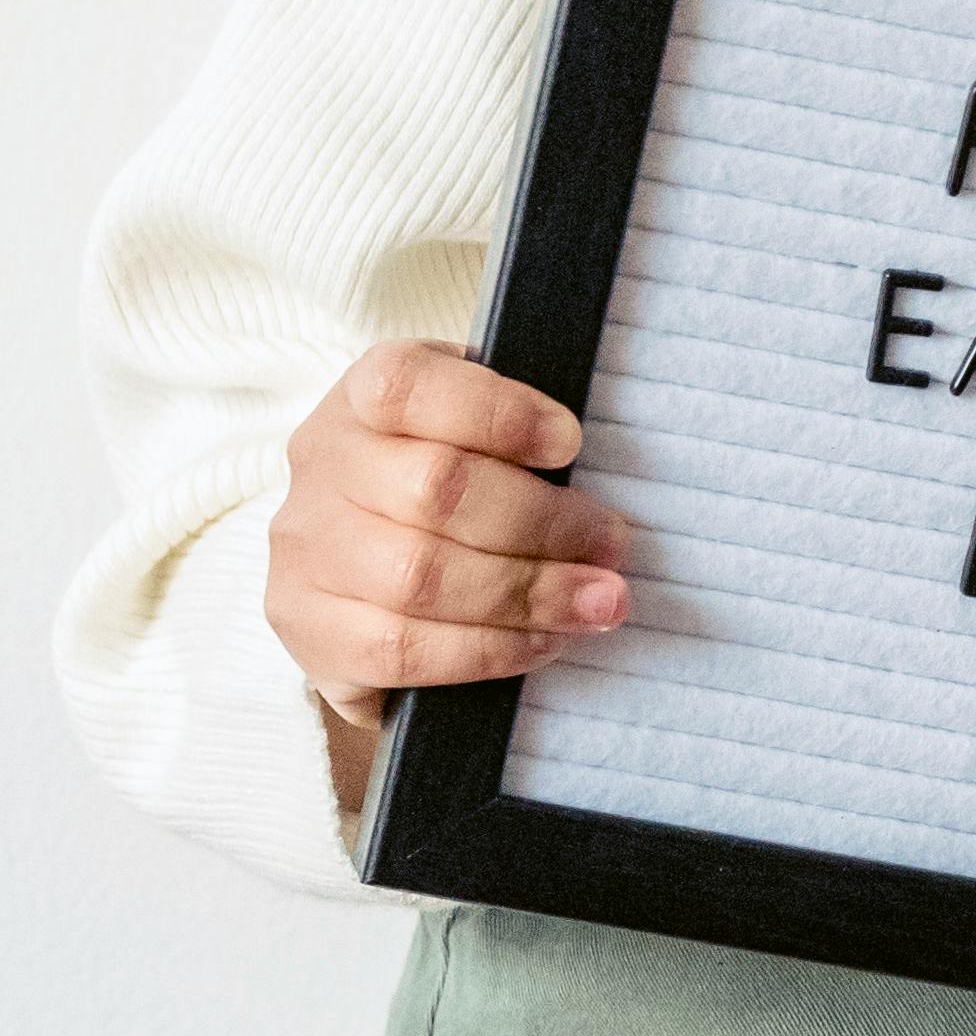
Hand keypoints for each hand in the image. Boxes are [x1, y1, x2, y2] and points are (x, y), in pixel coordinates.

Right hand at [268, 343, 630, 808]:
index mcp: (362, 396)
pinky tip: (544, 642)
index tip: (571, 443)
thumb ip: (514, 438)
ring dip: (529, 594)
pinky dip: (488, 649)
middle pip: (434, 489)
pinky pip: (401, 649)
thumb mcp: (469, 433)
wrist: (360, 577)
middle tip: (612, 545)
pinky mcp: (308, 628)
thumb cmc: (440, 485)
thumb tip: (600, 473)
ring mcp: (305, 550)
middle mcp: (322, 465)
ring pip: (419, 577)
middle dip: (543, 522)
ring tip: (598, 602)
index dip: (499, 413)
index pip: (409, 386)